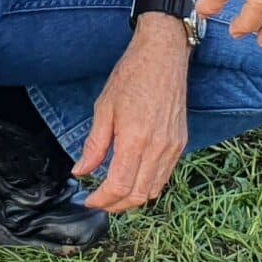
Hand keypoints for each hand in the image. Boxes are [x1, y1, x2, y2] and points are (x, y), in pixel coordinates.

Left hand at [76, 24, 190, 211]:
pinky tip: (133, 178)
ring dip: (132, 199)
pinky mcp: (180, 142)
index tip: (89, 200)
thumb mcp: (104, 108)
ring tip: (114, 194)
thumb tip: (81, 171)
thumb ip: (94, 145)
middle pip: (137, 195)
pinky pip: (165, 176)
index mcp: (135, 139)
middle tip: (99, 201)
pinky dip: (148, 185)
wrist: (163, 56)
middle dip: (115, 205)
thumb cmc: (132, 76)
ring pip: (153, 190)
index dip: (102, 200)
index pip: (119, 186)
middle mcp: (158, 147)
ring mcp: (172, 146)